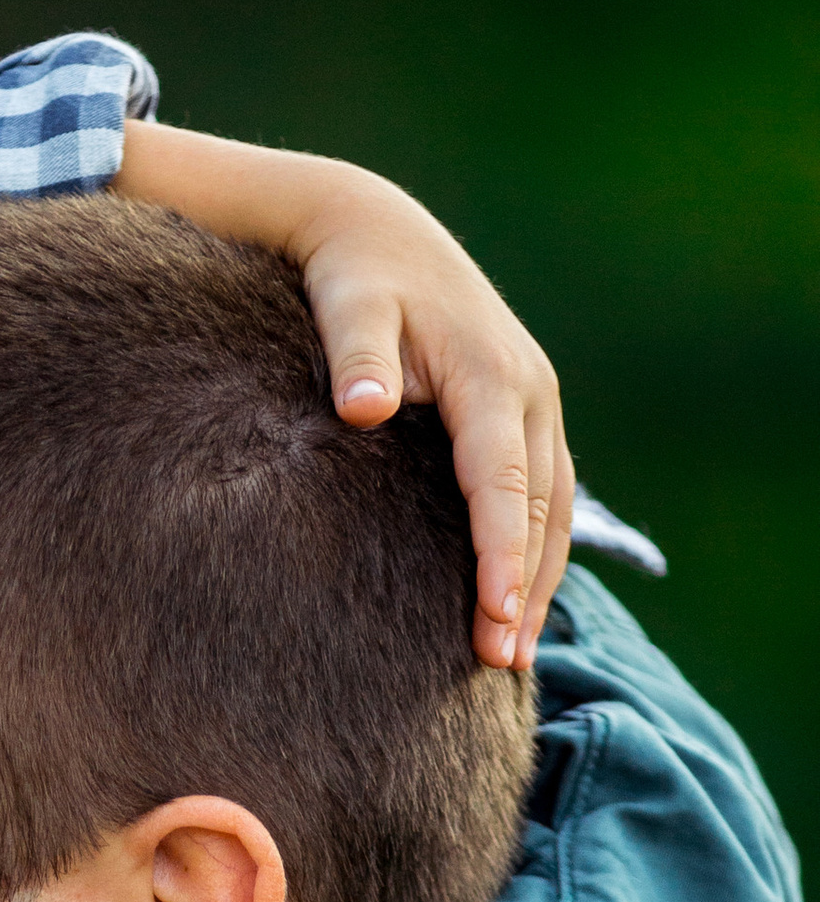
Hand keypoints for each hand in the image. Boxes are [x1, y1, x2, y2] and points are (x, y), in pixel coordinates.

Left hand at [298, 169, 571, 674]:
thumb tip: (364, 406)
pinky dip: (535, 552)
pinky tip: (516, 607)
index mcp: (489, 376)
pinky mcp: (523, 418)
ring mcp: (534, 405)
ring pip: (553, 508)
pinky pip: (542, 497)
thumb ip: (356, 358)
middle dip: (526, 588)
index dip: (502, 554)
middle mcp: (528, 392)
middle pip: (538, 507)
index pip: (502, 481)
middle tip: (501, 667)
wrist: (379, 233)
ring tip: (513, 660)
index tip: (497, 618)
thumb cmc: (354, 280)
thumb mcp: (349, 309)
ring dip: (539, 581)